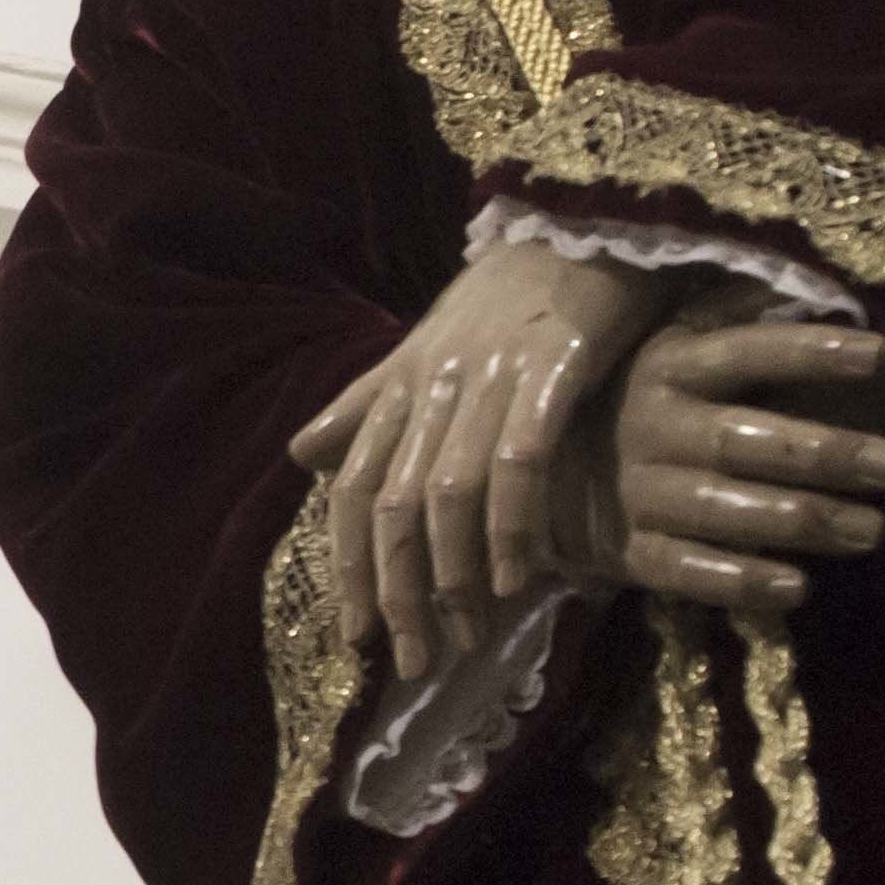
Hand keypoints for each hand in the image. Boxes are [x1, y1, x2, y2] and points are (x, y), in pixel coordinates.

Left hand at [286, 243, 673, 679]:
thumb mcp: (424, 348)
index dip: (349, 568)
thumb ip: (365, 405)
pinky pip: (519, 461)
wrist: (583, 225)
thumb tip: (300, 455)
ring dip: (455, 575)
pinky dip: (513, 526)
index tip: (358, 638)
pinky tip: (522, 578)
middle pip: (394, 506)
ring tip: (468, 635)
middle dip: (400, 592)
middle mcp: (433, 385)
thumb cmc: (505, 298)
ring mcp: (491, 377)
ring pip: (449, 494)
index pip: (351, 489)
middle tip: (415, 659)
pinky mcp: (553, 369)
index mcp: (398, 385)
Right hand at [552, 304, 884, 614]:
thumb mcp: (667, 344)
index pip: (747, 353)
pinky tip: (797, 587)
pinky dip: (741, 583)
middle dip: (829, 454)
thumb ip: (731, 317)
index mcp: (668, 365)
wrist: (526, 470)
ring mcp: (637, 493)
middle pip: (749, 441)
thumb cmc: (626, 396)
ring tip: (874, 530)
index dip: (810, 352)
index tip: (881, 354)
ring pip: (728, 510)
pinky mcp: (626, 552)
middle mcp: (652, 427)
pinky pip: (687, 572)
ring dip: (804, 522)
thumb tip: (811, 285)